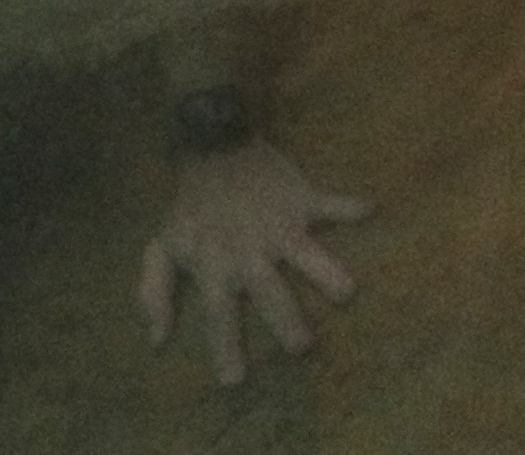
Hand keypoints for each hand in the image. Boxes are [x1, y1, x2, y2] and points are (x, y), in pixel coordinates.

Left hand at [138, 139, 368, 384]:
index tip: (234, 381)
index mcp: (214, 264)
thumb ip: (155, 290)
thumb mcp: (163, 245)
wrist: (210, 144)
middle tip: (301, 347)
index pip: (217, 313)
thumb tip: (155, 340)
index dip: (223, 346)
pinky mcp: (301, 199)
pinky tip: (369, 209)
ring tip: (345, 290)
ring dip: (323, 269)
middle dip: (284, 318)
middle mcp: (247, 250)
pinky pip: (330, 203)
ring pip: (305, 252)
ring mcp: (277, 225)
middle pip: (268, 291)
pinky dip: (349, 205)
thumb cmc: (190, 206)